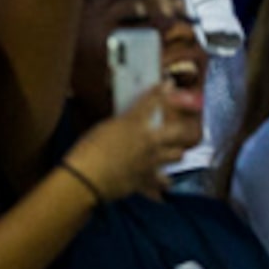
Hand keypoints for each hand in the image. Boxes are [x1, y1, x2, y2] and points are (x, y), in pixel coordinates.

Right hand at [66, 86, 192, 197]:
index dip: (162, 91)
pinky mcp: (147, 180)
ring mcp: (152, 161)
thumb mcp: (104, 128)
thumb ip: (122, 123)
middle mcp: (149, 141)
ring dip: (175, 153)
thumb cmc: (87, 150)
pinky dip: (162, 182)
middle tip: (180, 127)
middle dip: (182, 127)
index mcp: (135, 124)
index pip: (152, 101)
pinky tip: (160, 182)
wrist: (86, 179)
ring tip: (171, 152)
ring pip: (178, 155)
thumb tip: (129, 121)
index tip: (169, 84)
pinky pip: (163, 183)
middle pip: (180, 131)